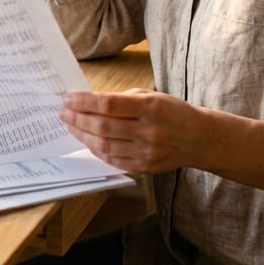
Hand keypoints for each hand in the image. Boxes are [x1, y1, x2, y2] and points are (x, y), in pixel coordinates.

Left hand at [60, 88, 200, 174]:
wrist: (199, 138)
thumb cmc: (172, 112)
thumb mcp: (151, 96)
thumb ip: (122, 100)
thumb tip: (89, 102)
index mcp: (150, 108)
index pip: (108, 104)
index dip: (84, 102)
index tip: (68, 98)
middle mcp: (149, 131)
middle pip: (103, 126)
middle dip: (78, 119)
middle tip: (64, 112)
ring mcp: (146, 152)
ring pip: (104, 146)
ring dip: (83, 135)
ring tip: (71, 126)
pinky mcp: (145, 167)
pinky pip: (113, 160)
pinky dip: (97, 150)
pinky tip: (87, 141)